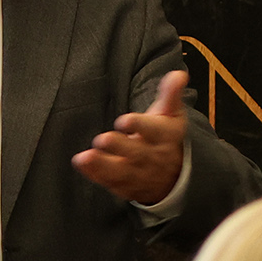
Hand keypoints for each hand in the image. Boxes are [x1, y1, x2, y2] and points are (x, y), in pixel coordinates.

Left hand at [72, 69, 187, 205]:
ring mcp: (139, 174)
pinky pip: (111, 183)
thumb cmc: (166, 136)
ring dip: (103, 166)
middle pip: (136, 153)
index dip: (139, 125)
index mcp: (165, 136)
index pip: (154, 131)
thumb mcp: (172, 114)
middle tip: (101, 139)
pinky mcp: (126, 186)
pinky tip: (82, 164)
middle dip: (118, 147)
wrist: (174, 175)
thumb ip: (171, 94)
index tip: (124, 120)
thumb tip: (178, 74)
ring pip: (122, 172)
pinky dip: (96, 175)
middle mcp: (153, 157)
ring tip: (85, 157)